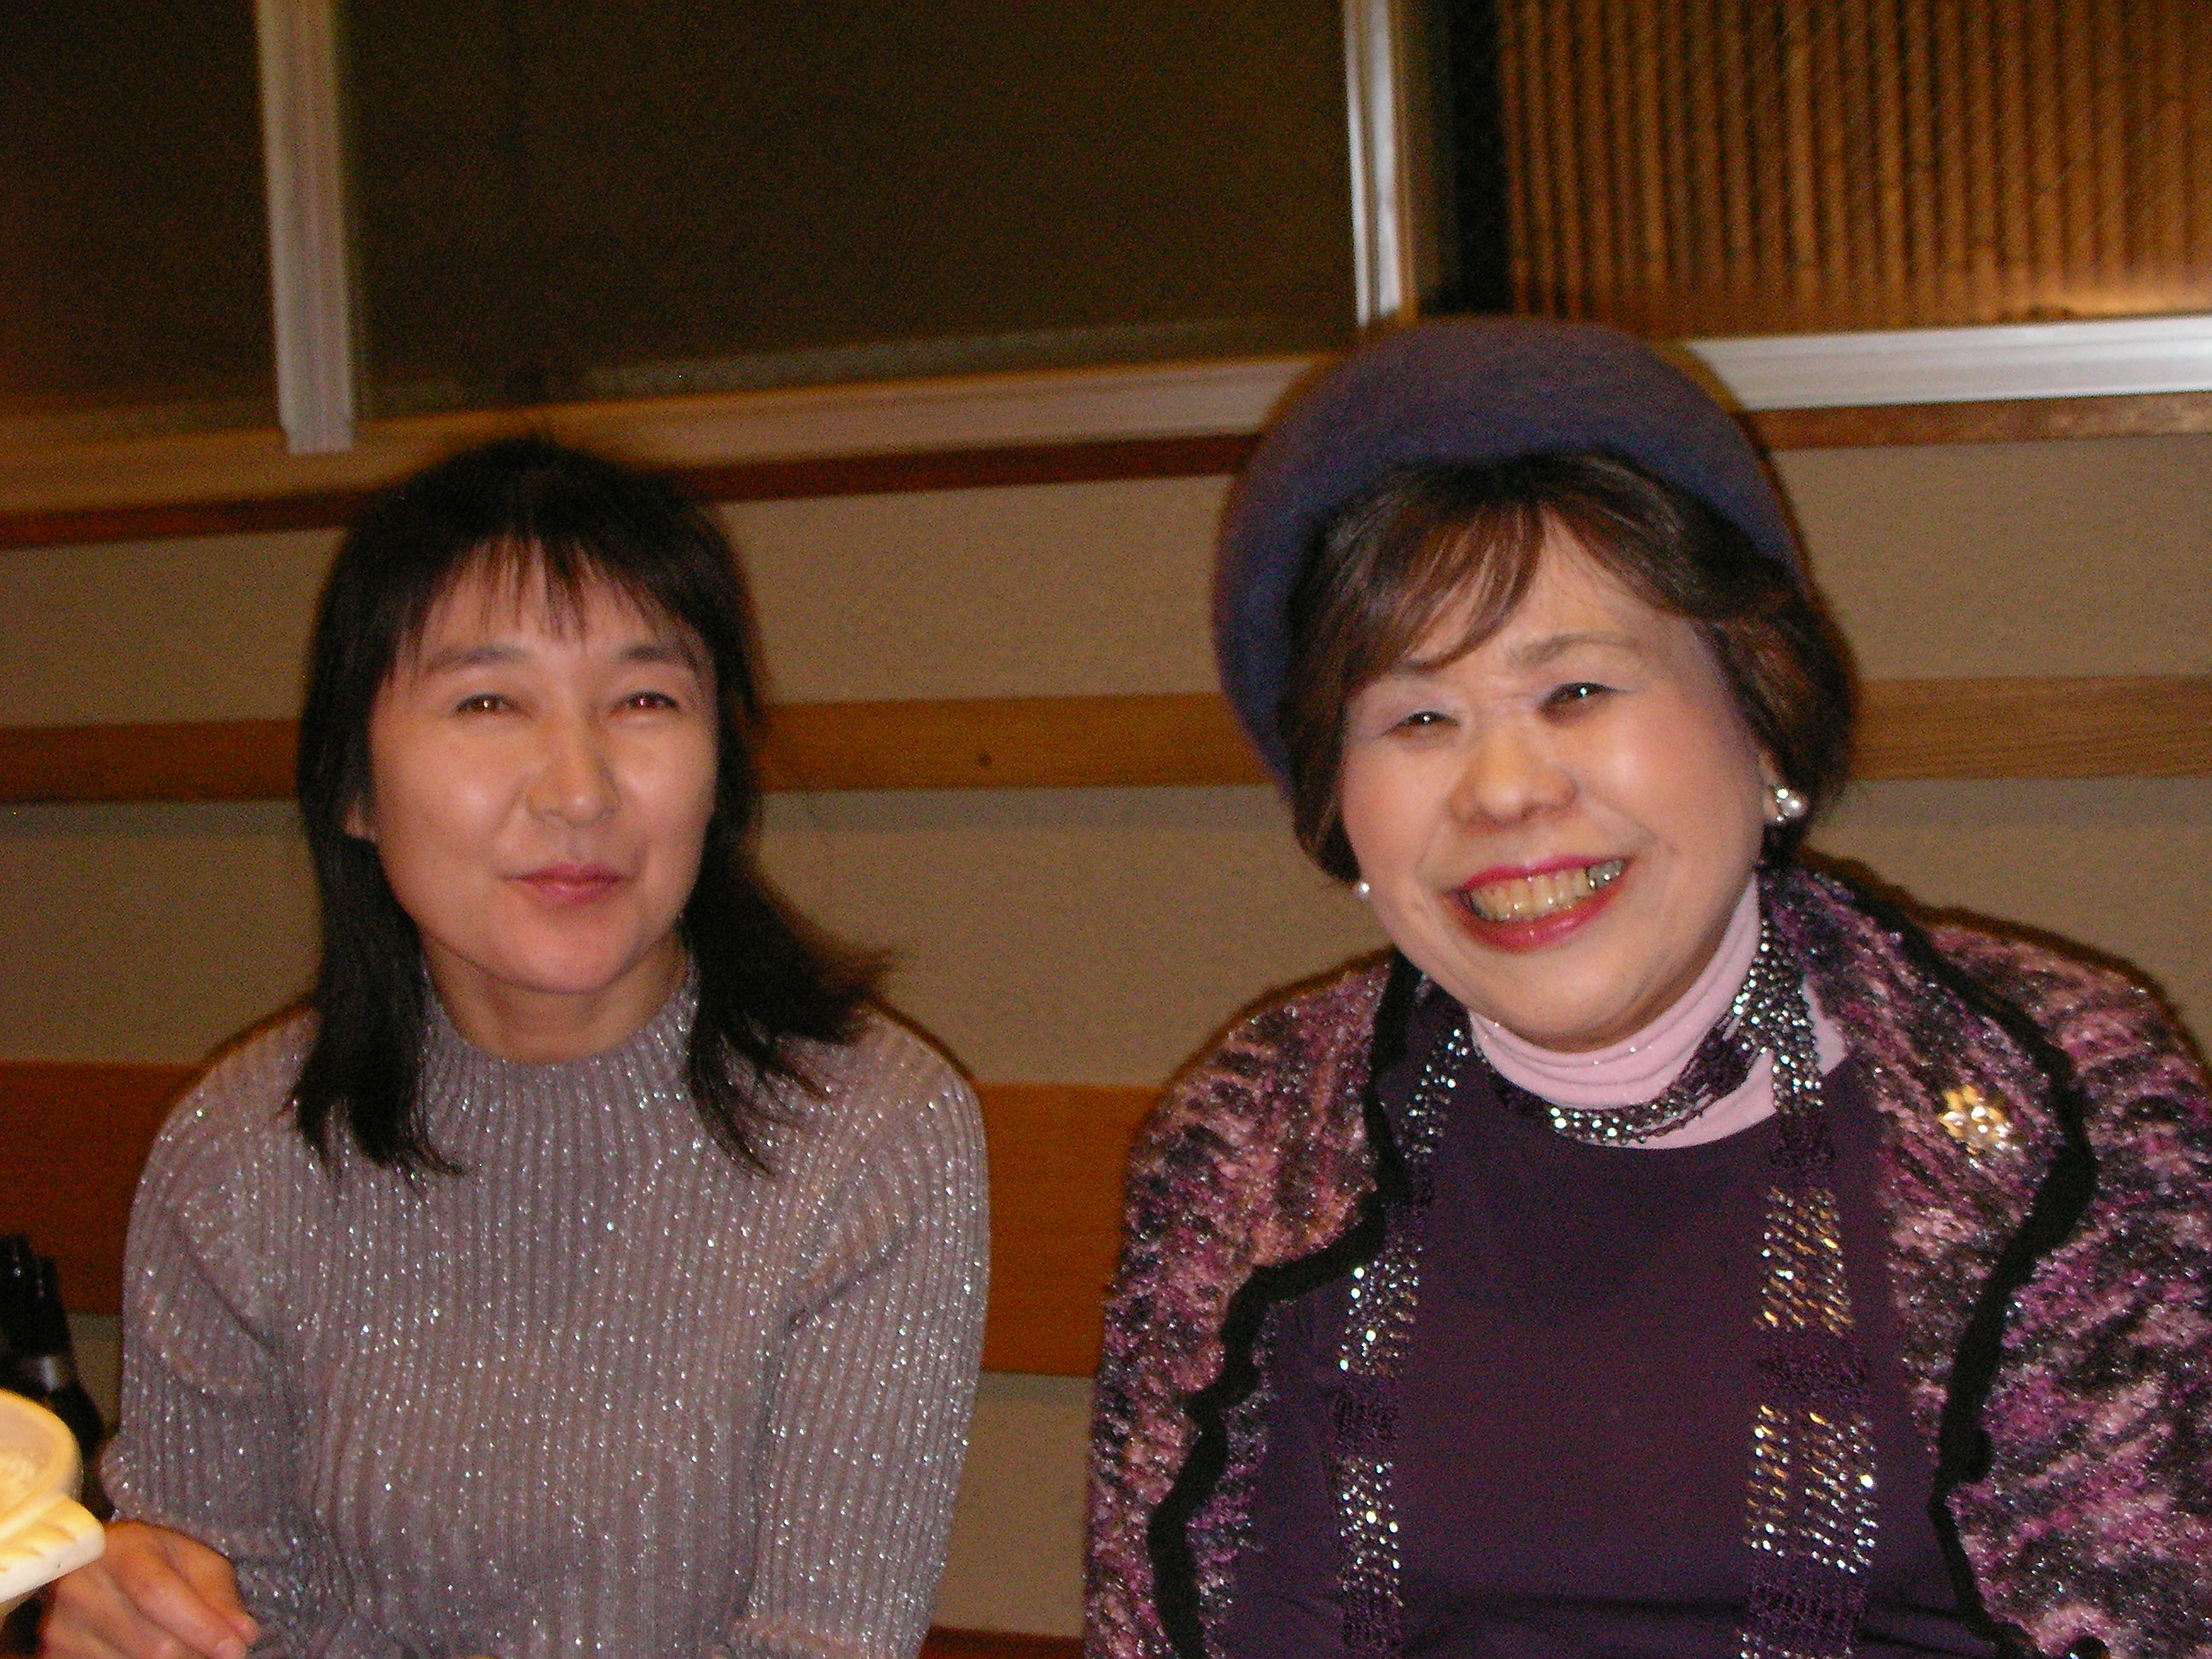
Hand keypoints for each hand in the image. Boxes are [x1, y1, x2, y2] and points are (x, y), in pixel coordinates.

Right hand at [40, 1520, 258, 1658]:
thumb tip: (244, 1635)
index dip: (200, 1627)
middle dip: (195, 1653)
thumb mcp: (193, 1558)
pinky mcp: (54, 1656)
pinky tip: (154, 1653)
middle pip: (150, 1645)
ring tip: (185, 1645)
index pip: (157, 1594)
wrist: (92, 1566)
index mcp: (119, 1550)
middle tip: (217, 1650)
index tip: (236, 1649)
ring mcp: (60, 1628)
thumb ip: (220, 1594)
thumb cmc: (153, 1559)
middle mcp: (80, 1588)